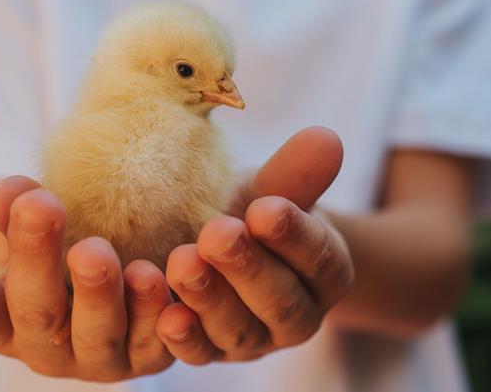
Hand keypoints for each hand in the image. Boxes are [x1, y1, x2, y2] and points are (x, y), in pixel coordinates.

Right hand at [0, 176, 174, 381]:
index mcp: (5, 323)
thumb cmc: (62, 261)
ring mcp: (98, 360)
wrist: (125, 299)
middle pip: (37, 312)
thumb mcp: (33, 240)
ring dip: (97, 294)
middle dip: (37, 259)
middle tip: (40, 206)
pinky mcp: (148, 360)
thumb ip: (18, 217)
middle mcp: (47, 350)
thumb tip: (11, 188)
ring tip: (96, 251)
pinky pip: (157, 343)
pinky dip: (157, 314)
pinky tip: (157, 278)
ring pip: (97, 334)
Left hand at [155, 127, 354, 362]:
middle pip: (280, 301)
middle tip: (217, 232)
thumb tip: (326, 136)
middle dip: (247, 267)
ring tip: (181, 262)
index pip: (318, 258)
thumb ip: (294, 173)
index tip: (265, 208)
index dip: (293, 235)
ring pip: (238, 330)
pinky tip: (164, 316)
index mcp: (326, 272)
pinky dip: (183, 338)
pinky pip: (199, 354)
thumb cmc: (248, 210)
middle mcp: (297, 316)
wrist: (216, 239)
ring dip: (208, 298)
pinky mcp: (211, 353)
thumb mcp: (270, 190)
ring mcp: (253, 341)